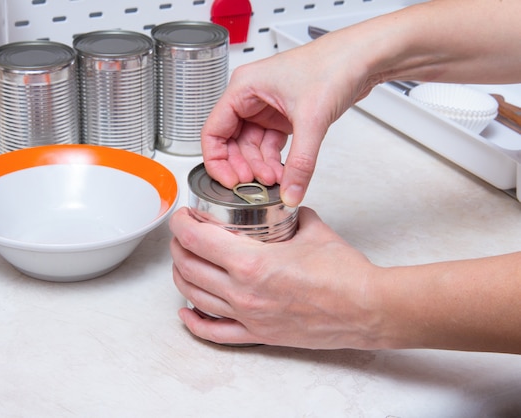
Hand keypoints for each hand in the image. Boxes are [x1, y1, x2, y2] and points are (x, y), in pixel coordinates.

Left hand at [169, 206, 381, 348]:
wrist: (366, 309)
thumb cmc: (344, 274)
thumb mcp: (312, 229)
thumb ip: (290, 216)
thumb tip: (284, 210)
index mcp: (251, 262)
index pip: (196, 239)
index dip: (181, 223)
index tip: (183, 216)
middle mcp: (242, 292)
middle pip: (188, 266)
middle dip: (179, 246)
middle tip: (184, 234)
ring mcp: (247, 316)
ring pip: (195, 296)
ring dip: (182, 275)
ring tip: (184, 261)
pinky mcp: (257, 335)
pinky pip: (214, 332)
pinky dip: (194, 322)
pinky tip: (186, 311)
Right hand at [201, 34, 376, 206]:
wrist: (363, 57)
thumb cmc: (334, 65)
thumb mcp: (311, 119)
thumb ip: (300, 163)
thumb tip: (290, 192)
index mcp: (243, 87)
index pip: (213, 131)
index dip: (218, 161)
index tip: (229, 181)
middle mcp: (251, 97)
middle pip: (232, 143)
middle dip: (244, 167)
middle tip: (257, 186)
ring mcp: (267, 108)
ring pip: (252, 147)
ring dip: (261, 167)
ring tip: (277, 181)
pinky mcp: (284, 116)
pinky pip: (270, 145)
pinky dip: (275, 161)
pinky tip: (285, 173)